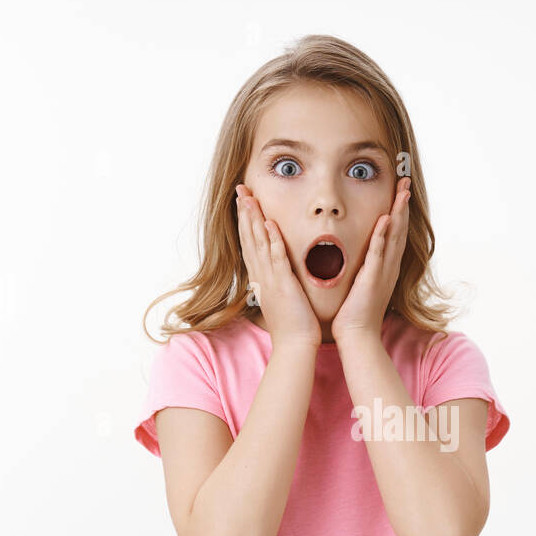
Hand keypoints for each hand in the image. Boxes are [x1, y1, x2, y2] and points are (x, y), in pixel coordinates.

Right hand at [235, 184, 321, 348]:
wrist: (294, 345)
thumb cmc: (293, 325)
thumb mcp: (282, 299)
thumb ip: (279, 283)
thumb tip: (278, 275)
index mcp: (262, 279)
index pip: (251, 245)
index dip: (246, 223)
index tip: (243, 204)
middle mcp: (262, 276)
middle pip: (250, 238)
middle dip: (245, 213)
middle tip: (240, 190)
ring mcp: (270, 280)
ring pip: (259, 243)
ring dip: (253, 219)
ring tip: (248, 198)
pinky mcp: (283, 285)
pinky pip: (276, 258)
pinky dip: (272, 240)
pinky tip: (270, 223)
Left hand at [331, 175, 410, 345]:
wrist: (356, 335)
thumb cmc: (354, 313)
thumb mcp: (359, 284)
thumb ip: (361, 267)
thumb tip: (353, 253)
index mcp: (385, 267)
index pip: (394, 233)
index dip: (398, 211)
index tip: (399, 191)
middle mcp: (388, 267)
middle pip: (399, 229)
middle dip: (403, 204)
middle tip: (406, 181)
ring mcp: (383, 272)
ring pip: (394, 237)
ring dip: (398, 213)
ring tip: (402, 192)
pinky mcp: (372, 279)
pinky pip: (379, 253)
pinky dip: (383, 236)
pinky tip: (386, 220)